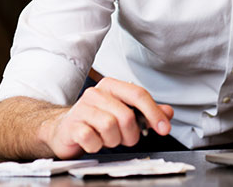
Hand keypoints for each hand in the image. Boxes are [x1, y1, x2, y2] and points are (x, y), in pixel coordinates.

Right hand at [39, 77, 173, 158]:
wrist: (65, 131)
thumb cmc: (97, 121)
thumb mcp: (124, 114)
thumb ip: (147, 112)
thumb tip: (168, 113)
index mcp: (111, 86)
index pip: (138, 94)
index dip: (154, 113)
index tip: (164, 129)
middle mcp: (95, 93)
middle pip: (127, 115)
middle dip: (131, 134)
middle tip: (124, 138)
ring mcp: (81, 109)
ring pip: (110, 127)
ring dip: (114, 140)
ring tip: (107, 139)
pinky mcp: (71, 125)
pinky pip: (92, 139)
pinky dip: (97, 146)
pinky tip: (94, 142)